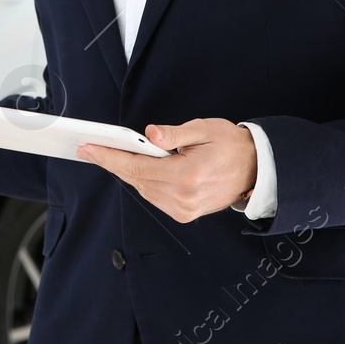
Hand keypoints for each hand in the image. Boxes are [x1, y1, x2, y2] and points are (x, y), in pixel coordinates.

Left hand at [77, 119, 256, 223]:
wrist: (256, 169)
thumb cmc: (230, 145)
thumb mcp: (203, 129)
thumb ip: (173, 134)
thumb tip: (149, 135)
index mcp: (186, 176)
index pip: (137, 166)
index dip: (109, 157)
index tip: (88, 148)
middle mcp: (183, 197)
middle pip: (136, 179)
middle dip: (112, 163)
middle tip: (91, 149)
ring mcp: (184, 209)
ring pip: (142, 189)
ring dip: (127, 172)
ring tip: (112, 155)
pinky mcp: (185, 214)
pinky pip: (153, 197)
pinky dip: (142, 182)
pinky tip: (137, 169)